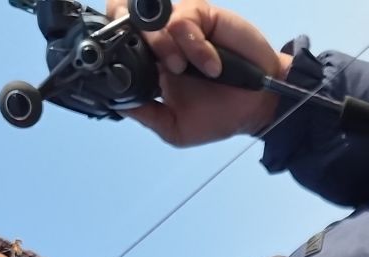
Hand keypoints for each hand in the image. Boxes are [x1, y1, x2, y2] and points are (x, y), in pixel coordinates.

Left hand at [108, 0, 294, 146]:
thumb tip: (117, 103)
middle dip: (125, 30)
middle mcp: (160, 40)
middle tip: (143, 58)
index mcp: (150, 64)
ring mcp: (180, 25)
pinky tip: (210, 65)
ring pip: (152, 20)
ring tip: (181, 69)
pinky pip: (183, 21)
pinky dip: (194, 46)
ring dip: (163, 47)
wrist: (257, 105)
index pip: (119, 41)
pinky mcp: (201, 16)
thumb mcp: (175, 128)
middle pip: (125, 15)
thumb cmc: (218, 115)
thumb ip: (147, 115)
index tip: (113, 61)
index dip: (111, 43)